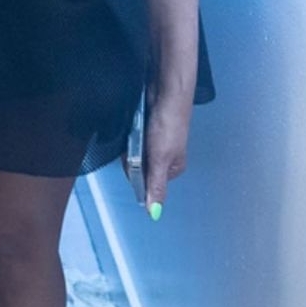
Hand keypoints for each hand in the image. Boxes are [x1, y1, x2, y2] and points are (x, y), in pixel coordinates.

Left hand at [139, 87, 193, 213]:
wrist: (166, 92)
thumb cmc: (167, 126)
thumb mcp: (160, 160)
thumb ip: (155, 186)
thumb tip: (154, 214)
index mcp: (173, 169)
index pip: (146, 182)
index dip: (135, 173)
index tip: (135, 161)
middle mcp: (167, 158)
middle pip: (139, 168)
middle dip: (133, 158)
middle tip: (137, 144)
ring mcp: (158, 143)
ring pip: (135, 154)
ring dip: (132, 146)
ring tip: (137, 133)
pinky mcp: (150, 130)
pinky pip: (134, 140)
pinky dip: (132, 136)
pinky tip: (134, 128)